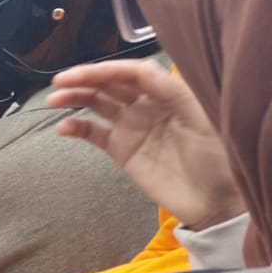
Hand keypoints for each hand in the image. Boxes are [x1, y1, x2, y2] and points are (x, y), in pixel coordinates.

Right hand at [49, 61, 241, 228]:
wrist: (215, 203)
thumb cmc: (219, 159)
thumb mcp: (203, 121)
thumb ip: (174, 93)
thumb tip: (144, 69)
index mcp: (169, 94)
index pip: (133, 73)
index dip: (107, 69)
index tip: (83, 74)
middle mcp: (147, 105)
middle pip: (111, 83)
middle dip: (85, 79)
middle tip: (59, 82)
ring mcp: (132, 127)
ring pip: (98, 103)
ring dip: (75, 98)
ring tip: (53, 101)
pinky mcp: (121, 150)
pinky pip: (93, 133)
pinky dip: (76, 127)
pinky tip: (63, 128)